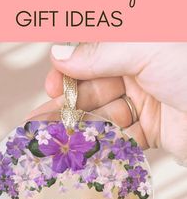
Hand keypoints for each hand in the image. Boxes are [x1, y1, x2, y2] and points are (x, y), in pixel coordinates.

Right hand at [45, 42, 186, 160]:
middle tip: (42, 124)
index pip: (94, 53)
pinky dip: (103, 147)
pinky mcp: (155, 132)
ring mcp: (148, 101)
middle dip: (70, 106)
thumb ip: (100, 53)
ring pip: (104, 115)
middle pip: (94, 87)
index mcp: (140, 42)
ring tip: (53, 145)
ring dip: (80, 130)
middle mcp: (142, 70)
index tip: (53, 85)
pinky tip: (81, 156)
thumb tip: (59, 54)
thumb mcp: (146, 51)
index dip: (70, 70)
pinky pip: (122, 140)